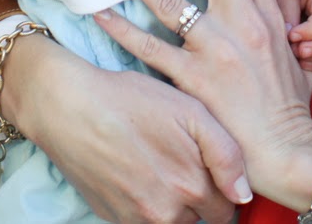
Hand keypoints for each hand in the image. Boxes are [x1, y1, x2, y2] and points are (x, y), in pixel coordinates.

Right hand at [0, 32, 250, 223]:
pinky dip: (144, 204)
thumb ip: (227, 155)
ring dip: (172, 204)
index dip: (221, 186)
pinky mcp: (113, 218)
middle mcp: (166, 213)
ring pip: (172, 222)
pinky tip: (135, 171)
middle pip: (199, 219)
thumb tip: (243, 196)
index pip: (226, 209)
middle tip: (179, 160)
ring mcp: (137, 219)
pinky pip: (142, 221)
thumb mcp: (191, 111)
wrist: (69, 106)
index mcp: (192, 186)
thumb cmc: (132, 100)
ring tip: (156, 164)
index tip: (207, 167)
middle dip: (197, 197)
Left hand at [96, 0, 311, 210]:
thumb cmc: (290, 105)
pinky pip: (149, 48)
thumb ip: (277, 20)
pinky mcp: (194, 80)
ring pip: (171, 0)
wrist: (290, 150)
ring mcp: (217, 51)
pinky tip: (100, 12)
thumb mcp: (294, 51)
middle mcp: (242, 24)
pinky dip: (122, 29)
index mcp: (268, 14)